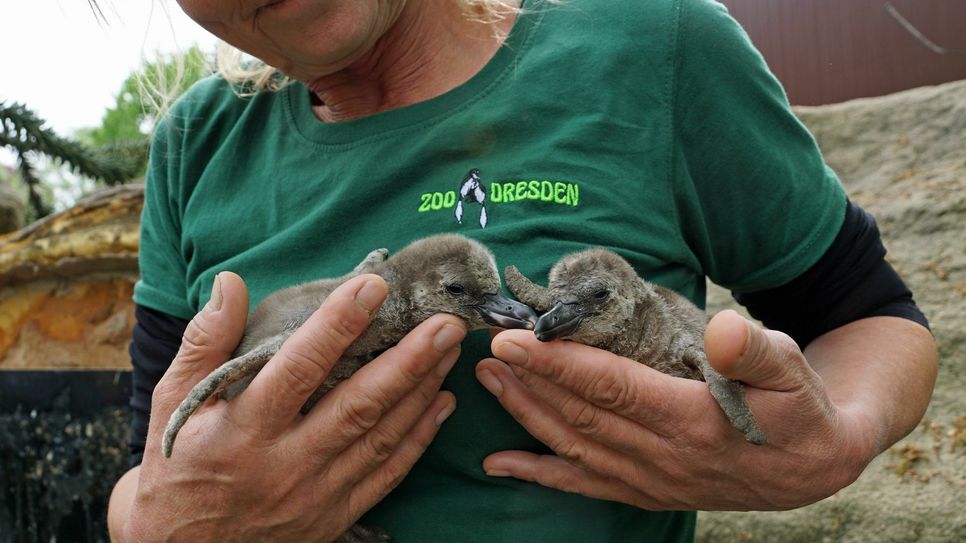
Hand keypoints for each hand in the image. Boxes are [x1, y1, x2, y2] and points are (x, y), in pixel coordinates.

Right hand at [124, 273, 462, 541]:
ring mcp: (315, 494)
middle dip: (408, 361)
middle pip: (357, 406)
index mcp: (243, 430)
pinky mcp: (335, 515)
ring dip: (421, 391)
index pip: (298, 369)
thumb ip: (205, 341)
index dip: (337, 326)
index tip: (373, 286)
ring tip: (450, 350)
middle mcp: (284, 464)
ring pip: (381, 438)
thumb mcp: (174, 400)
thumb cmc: (177, 465)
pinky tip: (442, 402)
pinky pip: (387, 475)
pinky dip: (419, 438)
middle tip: (445, 323)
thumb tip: (232, 283)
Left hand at [476, 309, 878, 510]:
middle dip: (528, 380)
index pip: (611, 388)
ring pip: (573, 445)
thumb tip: (726, 330)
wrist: (813, 467)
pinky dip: (539, 474)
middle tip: (486, 347)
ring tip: (487, 380)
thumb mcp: (792, 370)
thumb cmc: (799, 406)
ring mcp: (650, 480)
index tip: (514, 339)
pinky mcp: (644, 491)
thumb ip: (755, 352)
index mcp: (692, 422)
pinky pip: (583, 484)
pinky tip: (499, 464)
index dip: (558, 363)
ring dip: (525, 413)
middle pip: (580, 415)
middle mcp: (663, 458)